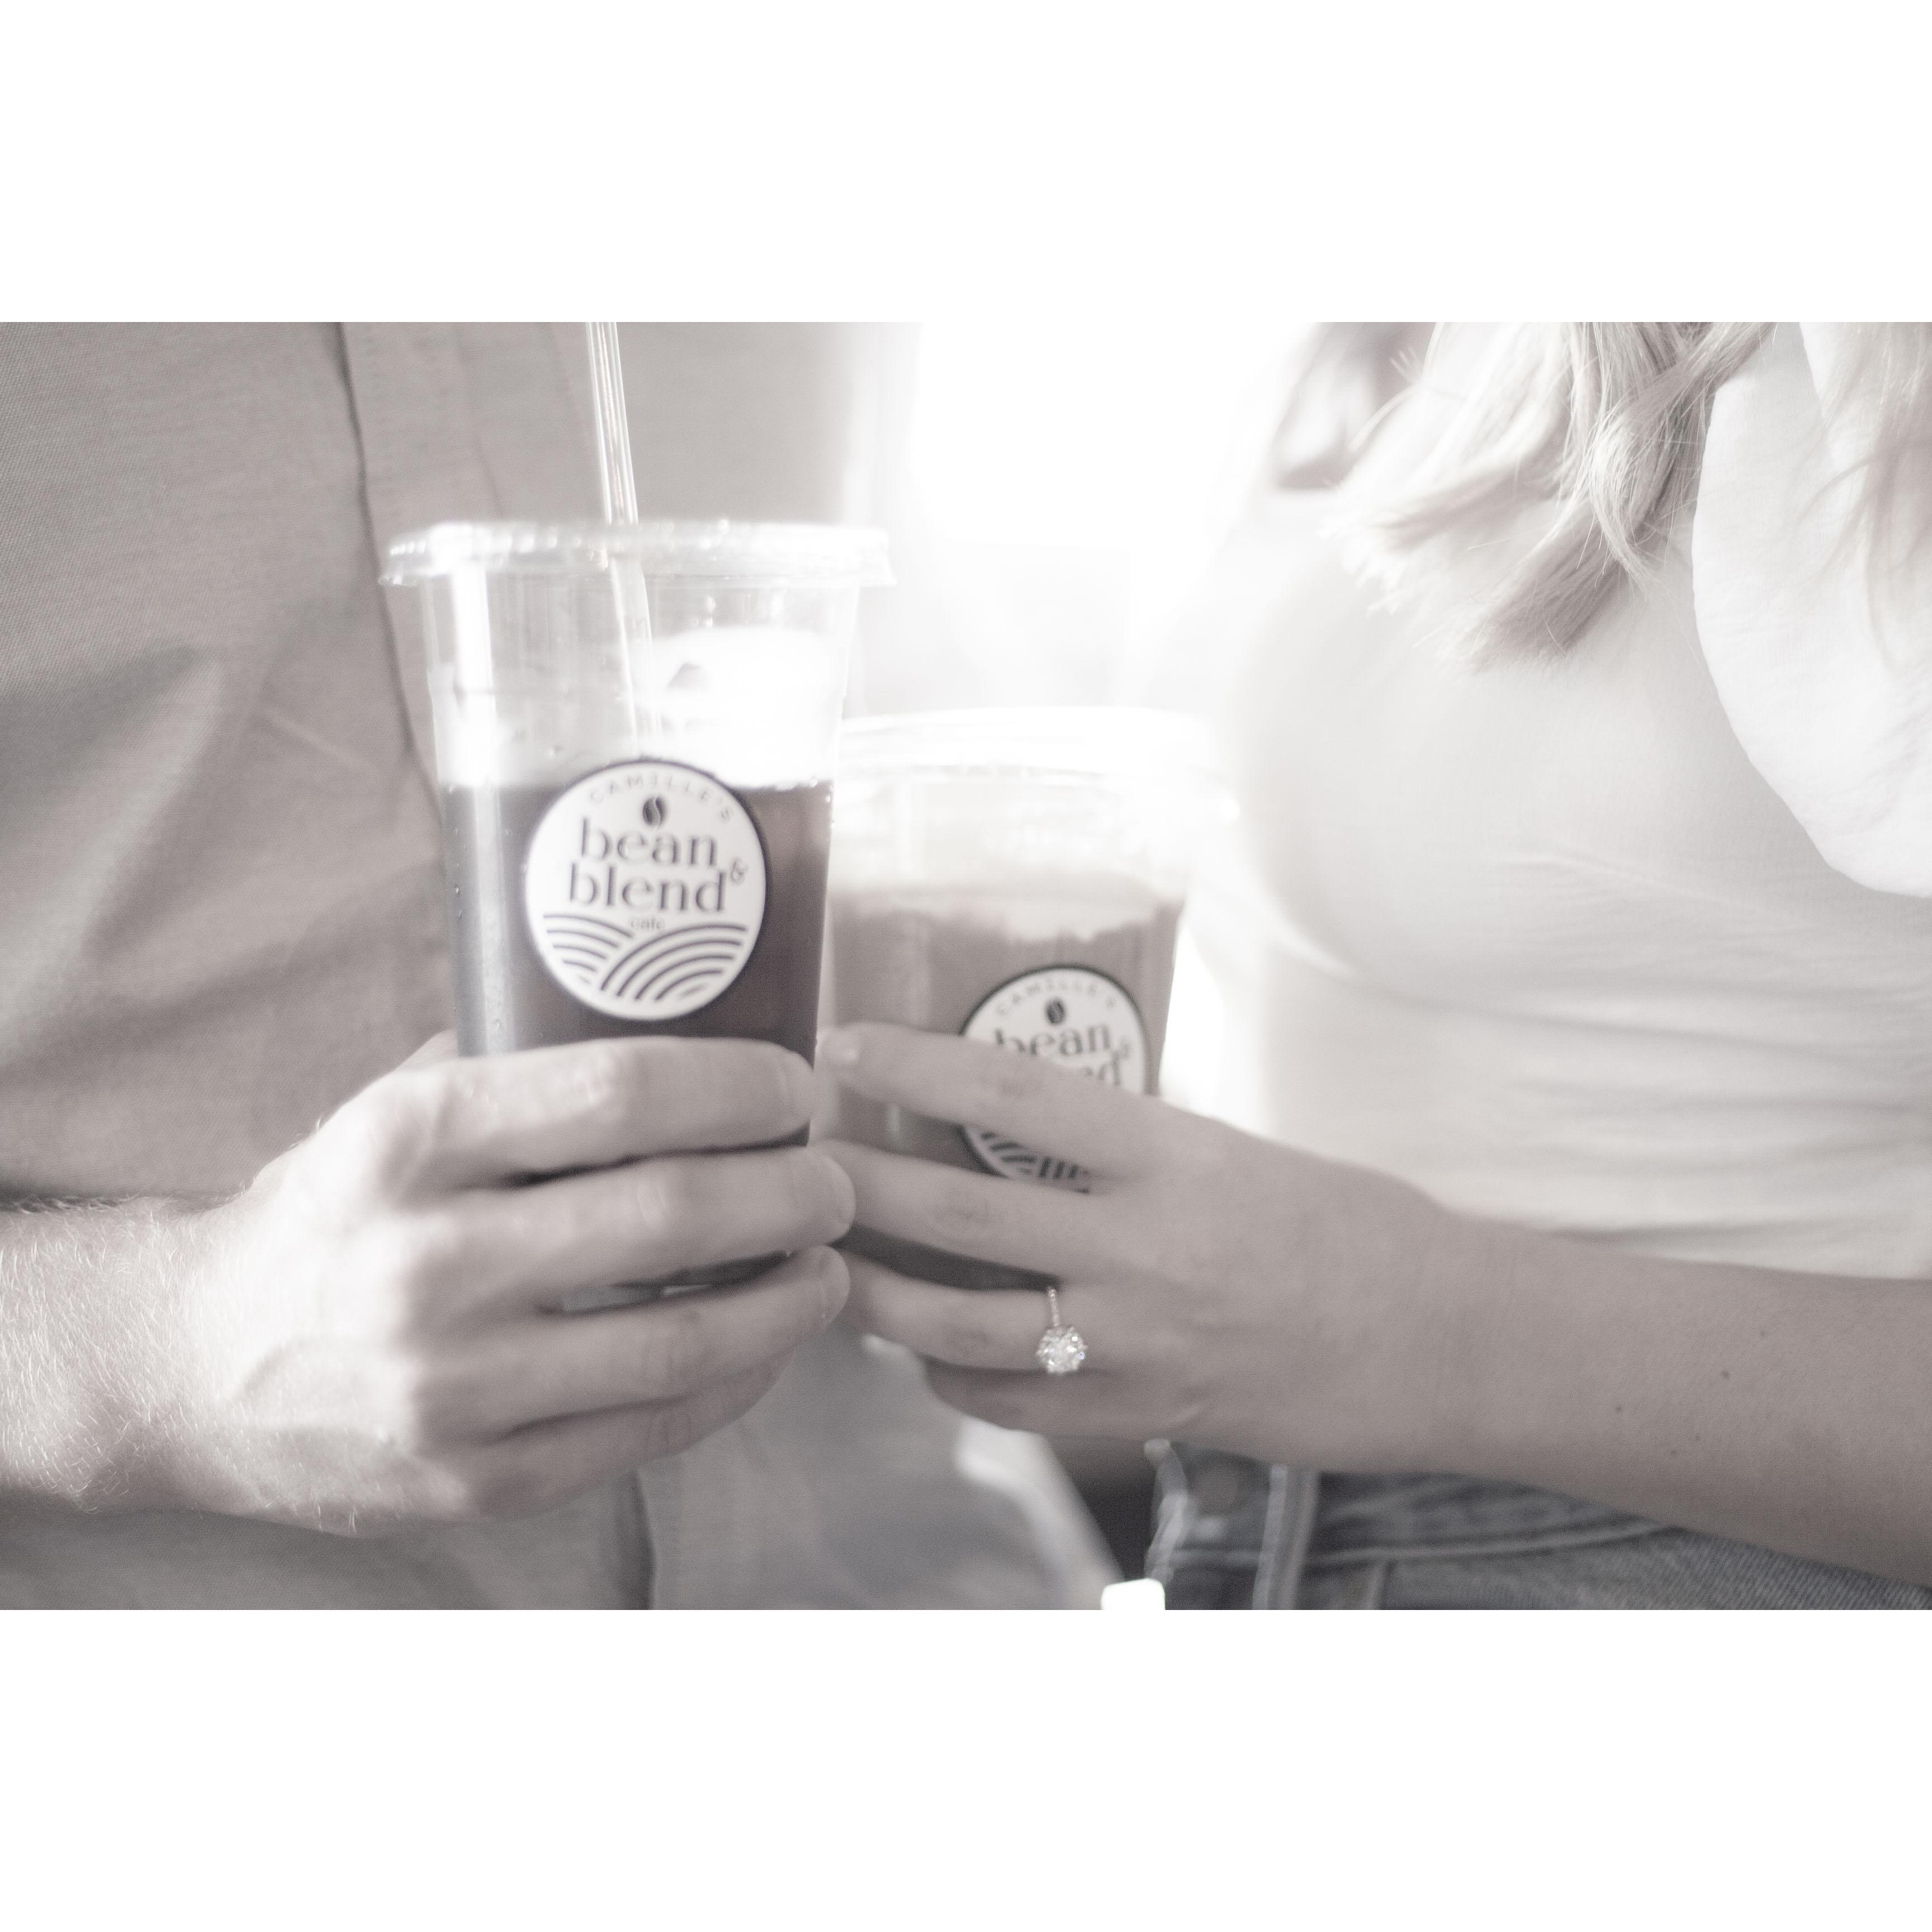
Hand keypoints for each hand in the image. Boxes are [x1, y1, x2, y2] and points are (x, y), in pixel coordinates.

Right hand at [118, 1033, 852, 1531]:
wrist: (188, 1368)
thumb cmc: (325, 1215)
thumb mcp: (387, 1111)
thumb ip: (512, 1067)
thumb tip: (675, 1021)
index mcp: (409, 1141)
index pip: (619, 1092)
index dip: (738, 1085)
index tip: (793, 1086)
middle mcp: (426, 1263)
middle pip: (673, 1213)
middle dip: (792, 1191)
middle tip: (834, 1178)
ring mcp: (452, 1387)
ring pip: (682, 1341)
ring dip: (788, 1298)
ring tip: (828, 1264)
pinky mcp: (475, 1479)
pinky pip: (649, 1430)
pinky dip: (737, 1383)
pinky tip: (769, 1344)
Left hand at [818, 1023, 1465, 1468]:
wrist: (1438, 1340)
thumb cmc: (1346, 1225)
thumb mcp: (1232, 1151)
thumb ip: (1127, 1145)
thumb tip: (1016, 1121)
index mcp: (1172, 1156)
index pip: (1013, 1091)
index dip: (914, 1064)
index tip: (845, 1043)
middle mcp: (1143, 1248)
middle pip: (958, 1211)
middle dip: (859, 1184)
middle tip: (799, 1161)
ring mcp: (1137, 1343)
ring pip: (957, 1323)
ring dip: (876, 1295)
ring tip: (831, 1264)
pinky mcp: (1141, 1414)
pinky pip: (1007, 1402)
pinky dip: (950, 1375)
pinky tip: (925, 1351)